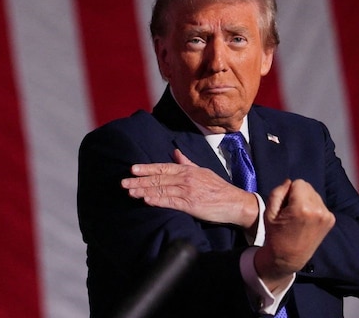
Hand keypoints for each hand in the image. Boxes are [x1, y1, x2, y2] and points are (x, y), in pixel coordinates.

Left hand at [120, 149, 258, 229]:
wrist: (235, 202)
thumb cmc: (218, 188)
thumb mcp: (202, 171)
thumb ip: (187, 163)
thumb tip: (175, 153)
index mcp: (187, 170)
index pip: (163, 168)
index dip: (147, 168)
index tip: (132, 169)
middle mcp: (186, 178)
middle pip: (158, 179)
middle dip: (139, 181)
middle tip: (123, 182)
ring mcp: (188, 191)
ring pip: (162, 190)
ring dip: (144, 191)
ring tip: (130, 192)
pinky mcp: (191, 205)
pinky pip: (171, 202)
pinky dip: (158, 200)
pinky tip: (146, 200)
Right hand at [255, 179, 335, 290]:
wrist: (289, 258)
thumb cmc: (275, 235)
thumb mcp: (269, 213)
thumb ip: (277, 193)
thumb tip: (289, 182)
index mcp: (302, 207)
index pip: (298, 182)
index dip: (288, 191)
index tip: (284, 205)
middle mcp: (318, 209)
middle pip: (308, 187)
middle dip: (298, 194)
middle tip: (290, 211)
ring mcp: (327, 215)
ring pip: (314, 194)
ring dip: (306, 200)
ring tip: (298, 216)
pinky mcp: (331, 220)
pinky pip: (320, 204)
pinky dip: (313, 208)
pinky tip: (306, 220)